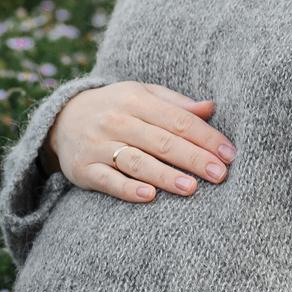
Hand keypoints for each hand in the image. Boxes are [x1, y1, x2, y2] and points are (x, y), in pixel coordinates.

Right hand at [45, 81, 235, 203]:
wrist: (61, 120)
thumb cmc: (115, 108)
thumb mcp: (142, 95)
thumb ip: (175, 104)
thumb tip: (211, 108)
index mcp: (134, 98)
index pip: (177, 119)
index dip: (205, 137)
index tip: (229, 154)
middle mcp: (116, 120)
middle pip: (161, 141)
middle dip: (193, 158)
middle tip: (220, 174)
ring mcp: (98, 145)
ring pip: (136, 161)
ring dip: (165, 175)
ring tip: (191, 188)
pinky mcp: (83, 169)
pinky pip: (107, 180)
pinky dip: (127, 188)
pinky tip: (149, 196)